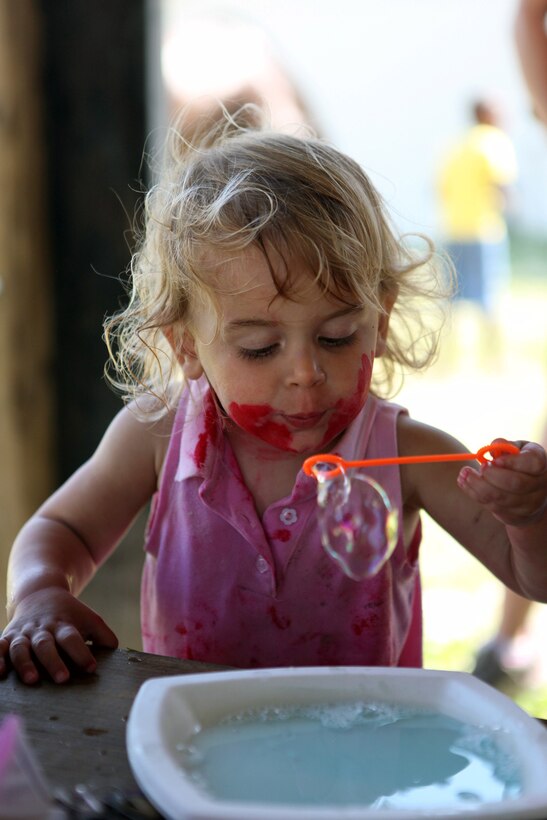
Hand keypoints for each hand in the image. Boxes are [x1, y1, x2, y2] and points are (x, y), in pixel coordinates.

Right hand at [0, 588, 117, 684]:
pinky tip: (0, 673)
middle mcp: (42, 629)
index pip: (73, 638)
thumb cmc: (69, 614)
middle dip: (54, 661)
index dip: (82, 652)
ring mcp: (23, 634)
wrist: (39, 592)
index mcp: (63, 625)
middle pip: (46, 645)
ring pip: (21, 648)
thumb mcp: (89, 619)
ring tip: (32, 680)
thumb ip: (103, 635)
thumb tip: (115, 652)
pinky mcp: (7, 638)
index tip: (91, 667)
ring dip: (25, 663)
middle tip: (63, 678)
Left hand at [457, 439, 546, 526]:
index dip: (512, 461)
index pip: (533, 463)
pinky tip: (465, 483)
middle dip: (492, 475)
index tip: (494, 459)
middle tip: (479, 467)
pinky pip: (492, 506)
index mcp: (541, 465)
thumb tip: (494, 447)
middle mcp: (540, 486)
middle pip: (515, 483)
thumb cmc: (520, 465)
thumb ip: (506, 446)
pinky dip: (474, 494)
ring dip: (478, 485)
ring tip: (464, 474)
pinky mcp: (515, 517)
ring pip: (500, 497)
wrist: (528, 495)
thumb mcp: (517, 450)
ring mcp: (529, 504)